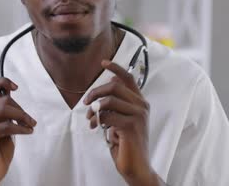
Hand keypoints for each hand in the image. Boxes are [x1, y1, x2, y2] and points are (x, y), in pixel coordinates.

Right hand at [0, 78, 36, 185]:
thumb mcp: (4, 124)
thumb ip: (5, 110)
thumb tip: (10, 93)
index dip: (2, 81)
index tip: (15, 87)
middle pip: (3, 100)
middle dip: (21, 110)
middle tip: (30, 121)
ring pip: (4, 109)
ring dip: (22, 117)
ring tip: (30, 125)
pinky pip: (6, 126)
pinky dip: (21, 128)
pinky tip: (28, 132)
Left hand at [84, 60, 158, 185]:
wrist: (136, 166)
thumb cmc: (127, 144)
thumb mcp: (121, 119)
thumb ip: (118, 102)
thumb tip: (111, 81)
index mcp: (140, 102)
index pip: (129, 78)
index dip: (116, 68)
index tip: (103, 62)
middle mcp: (142, 106)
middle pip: (114, 86)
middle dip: (95, 92)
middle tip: (86, 103)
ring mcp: (138, 115)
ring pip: (108, 100)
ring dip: (93, 110)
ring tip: (90, 120)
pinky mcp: (131, 126)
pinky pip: (107, 115)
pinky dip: (96, 120)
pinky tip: (95, 127)